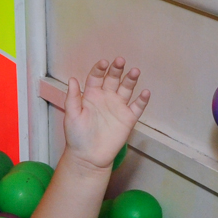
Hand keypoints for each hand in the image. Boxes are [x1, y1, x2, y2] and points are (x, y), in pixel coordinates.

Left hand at [62, 57, 149, 171]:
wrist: (88, 157)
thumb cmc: (77, 136)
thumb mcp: (72, 115)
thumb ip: (72, 98)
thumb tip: (73, 79)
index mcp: (91, 95)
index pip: (96, 77)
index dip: (100, 69)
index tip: (104, 63)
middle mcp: (106, 98)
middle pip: (113, 79)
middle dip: (117, 69)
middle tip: (120, 61)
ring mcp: (118, 107)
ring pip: (127, 89)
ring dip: (131, 80)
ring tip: (135, 71)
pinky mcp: (128, 119)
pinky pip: (137, 107)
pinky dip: (142, 100)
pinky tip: (145, 92)